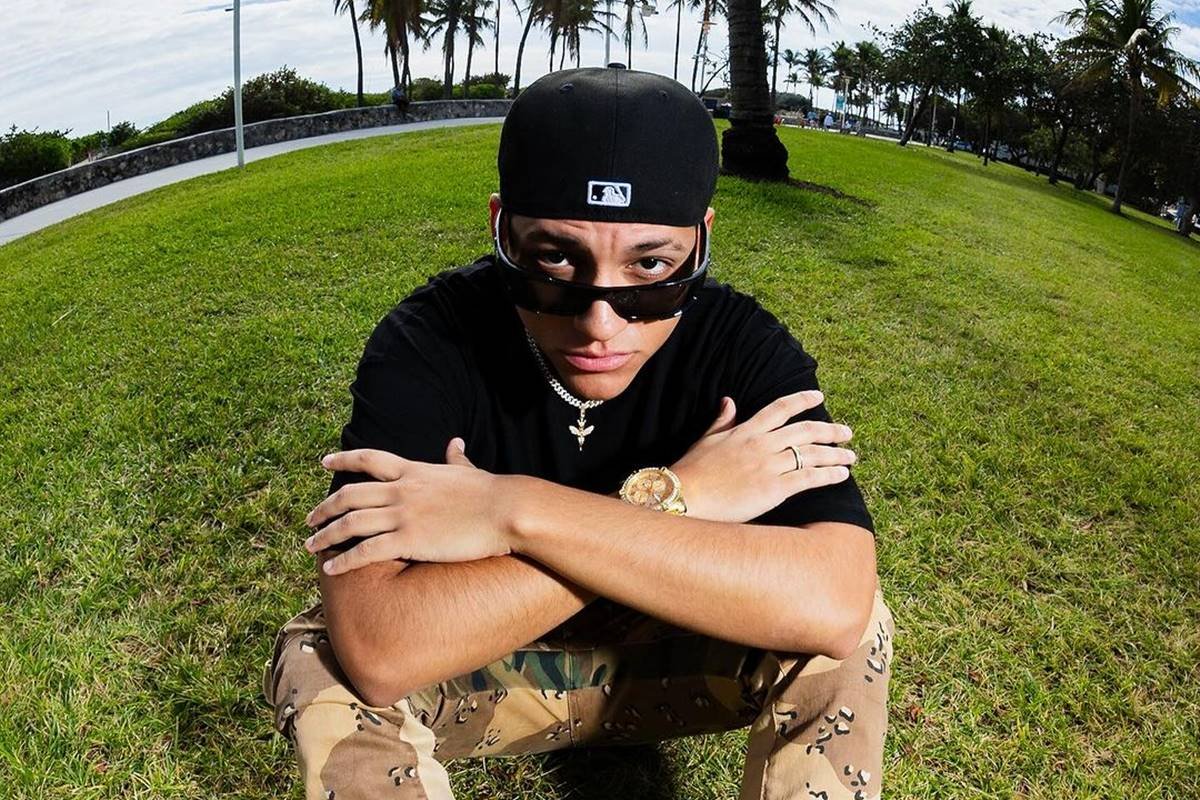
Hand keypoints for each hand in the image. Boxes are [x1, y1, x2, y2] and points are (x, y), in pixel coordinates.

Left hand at [303, 439, 516, 574]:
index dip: (343, 459)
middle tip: (309, 519)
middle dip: (325, 508)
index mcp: (414, 471)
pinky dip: (344, 560)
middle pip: (350, 495)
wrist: (506, 510)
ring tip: (310, 546)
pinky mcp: (409, 540)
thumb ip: (456, 457)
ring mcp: (403, 515)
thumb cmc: (492, 493)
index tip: (324, 461)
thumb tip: (455, 442)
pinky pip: (366, 552)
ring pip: (351, 524)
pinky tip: (331, 569)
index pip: (369, 459)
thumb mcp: (468, 469)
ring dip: (326, 535)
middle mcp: (402, 491)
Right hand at [669, 390, 856, 522]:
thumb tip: (729, 401)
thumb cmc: (693, 470)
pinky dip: (829, 475)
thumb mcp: (707, 439)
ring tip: (851, 455)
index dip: (802, 399)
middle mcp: (761, 444)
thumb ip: (723, 421)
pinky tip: (842, 475)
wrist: (686, 495)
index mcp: (746, 430)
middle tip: (846, 432)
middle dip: (830, 429)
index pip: (780, 408)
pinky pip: (809, 478)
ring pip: (812, 453)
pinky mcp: (774, 489)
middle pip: (805, 430)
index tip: (819, 396)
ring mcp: (769, 466)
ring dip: (835, 453)